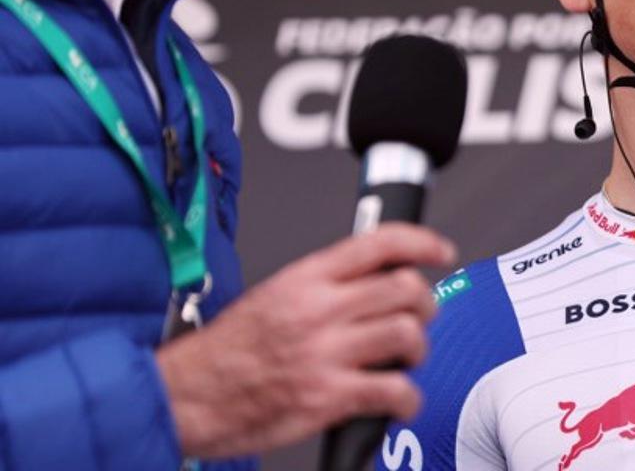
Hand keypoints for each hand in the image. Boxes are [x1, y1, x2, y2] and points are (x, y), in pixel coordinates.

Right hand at [156, 223, 455, 458]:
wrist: (184, 396)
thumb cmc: (227, 352)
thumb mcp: (274, 295)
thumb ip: (324, 285)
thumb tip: (374, 281)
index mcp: (306, 278)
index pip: (379, 242)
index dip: (422, 242)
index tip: (441, 251)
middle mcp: (319, 309)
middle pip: (405, 288)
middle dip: (425, 305)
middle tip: (418, 318)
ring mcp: (325, 353)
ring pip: (408, 334)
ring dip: (418, 350)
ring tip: (404, 359)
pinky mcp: (326, 397)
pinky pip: (394, 390)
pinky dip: (408, 399)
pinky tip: (398, 402)